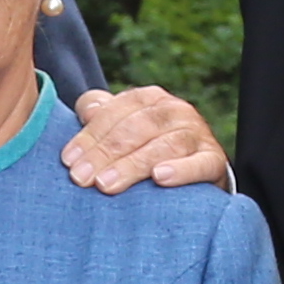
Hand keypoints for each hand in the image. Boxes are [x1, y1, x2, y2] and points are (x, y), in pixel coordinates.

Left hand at [61, 84, 230, 195]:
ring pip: (164, 145)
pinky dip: (181, 170)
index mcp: (150, 98)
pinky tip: (160, 178)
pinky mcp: (214, 160)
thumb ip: (101, 116)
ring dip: (133, 165)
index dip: (90, 135)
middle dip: (105, 153)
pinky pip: (200, 163)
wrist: (198, 172)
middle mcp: (176, 110)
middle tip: (82, 178)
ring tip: (107, 185)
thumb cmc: (148, 149)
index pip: (116, 111)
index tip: (69, 161)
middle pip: (137, 127)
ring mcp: (197, 134)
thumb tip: (86, 111)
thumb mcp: (124, 128)